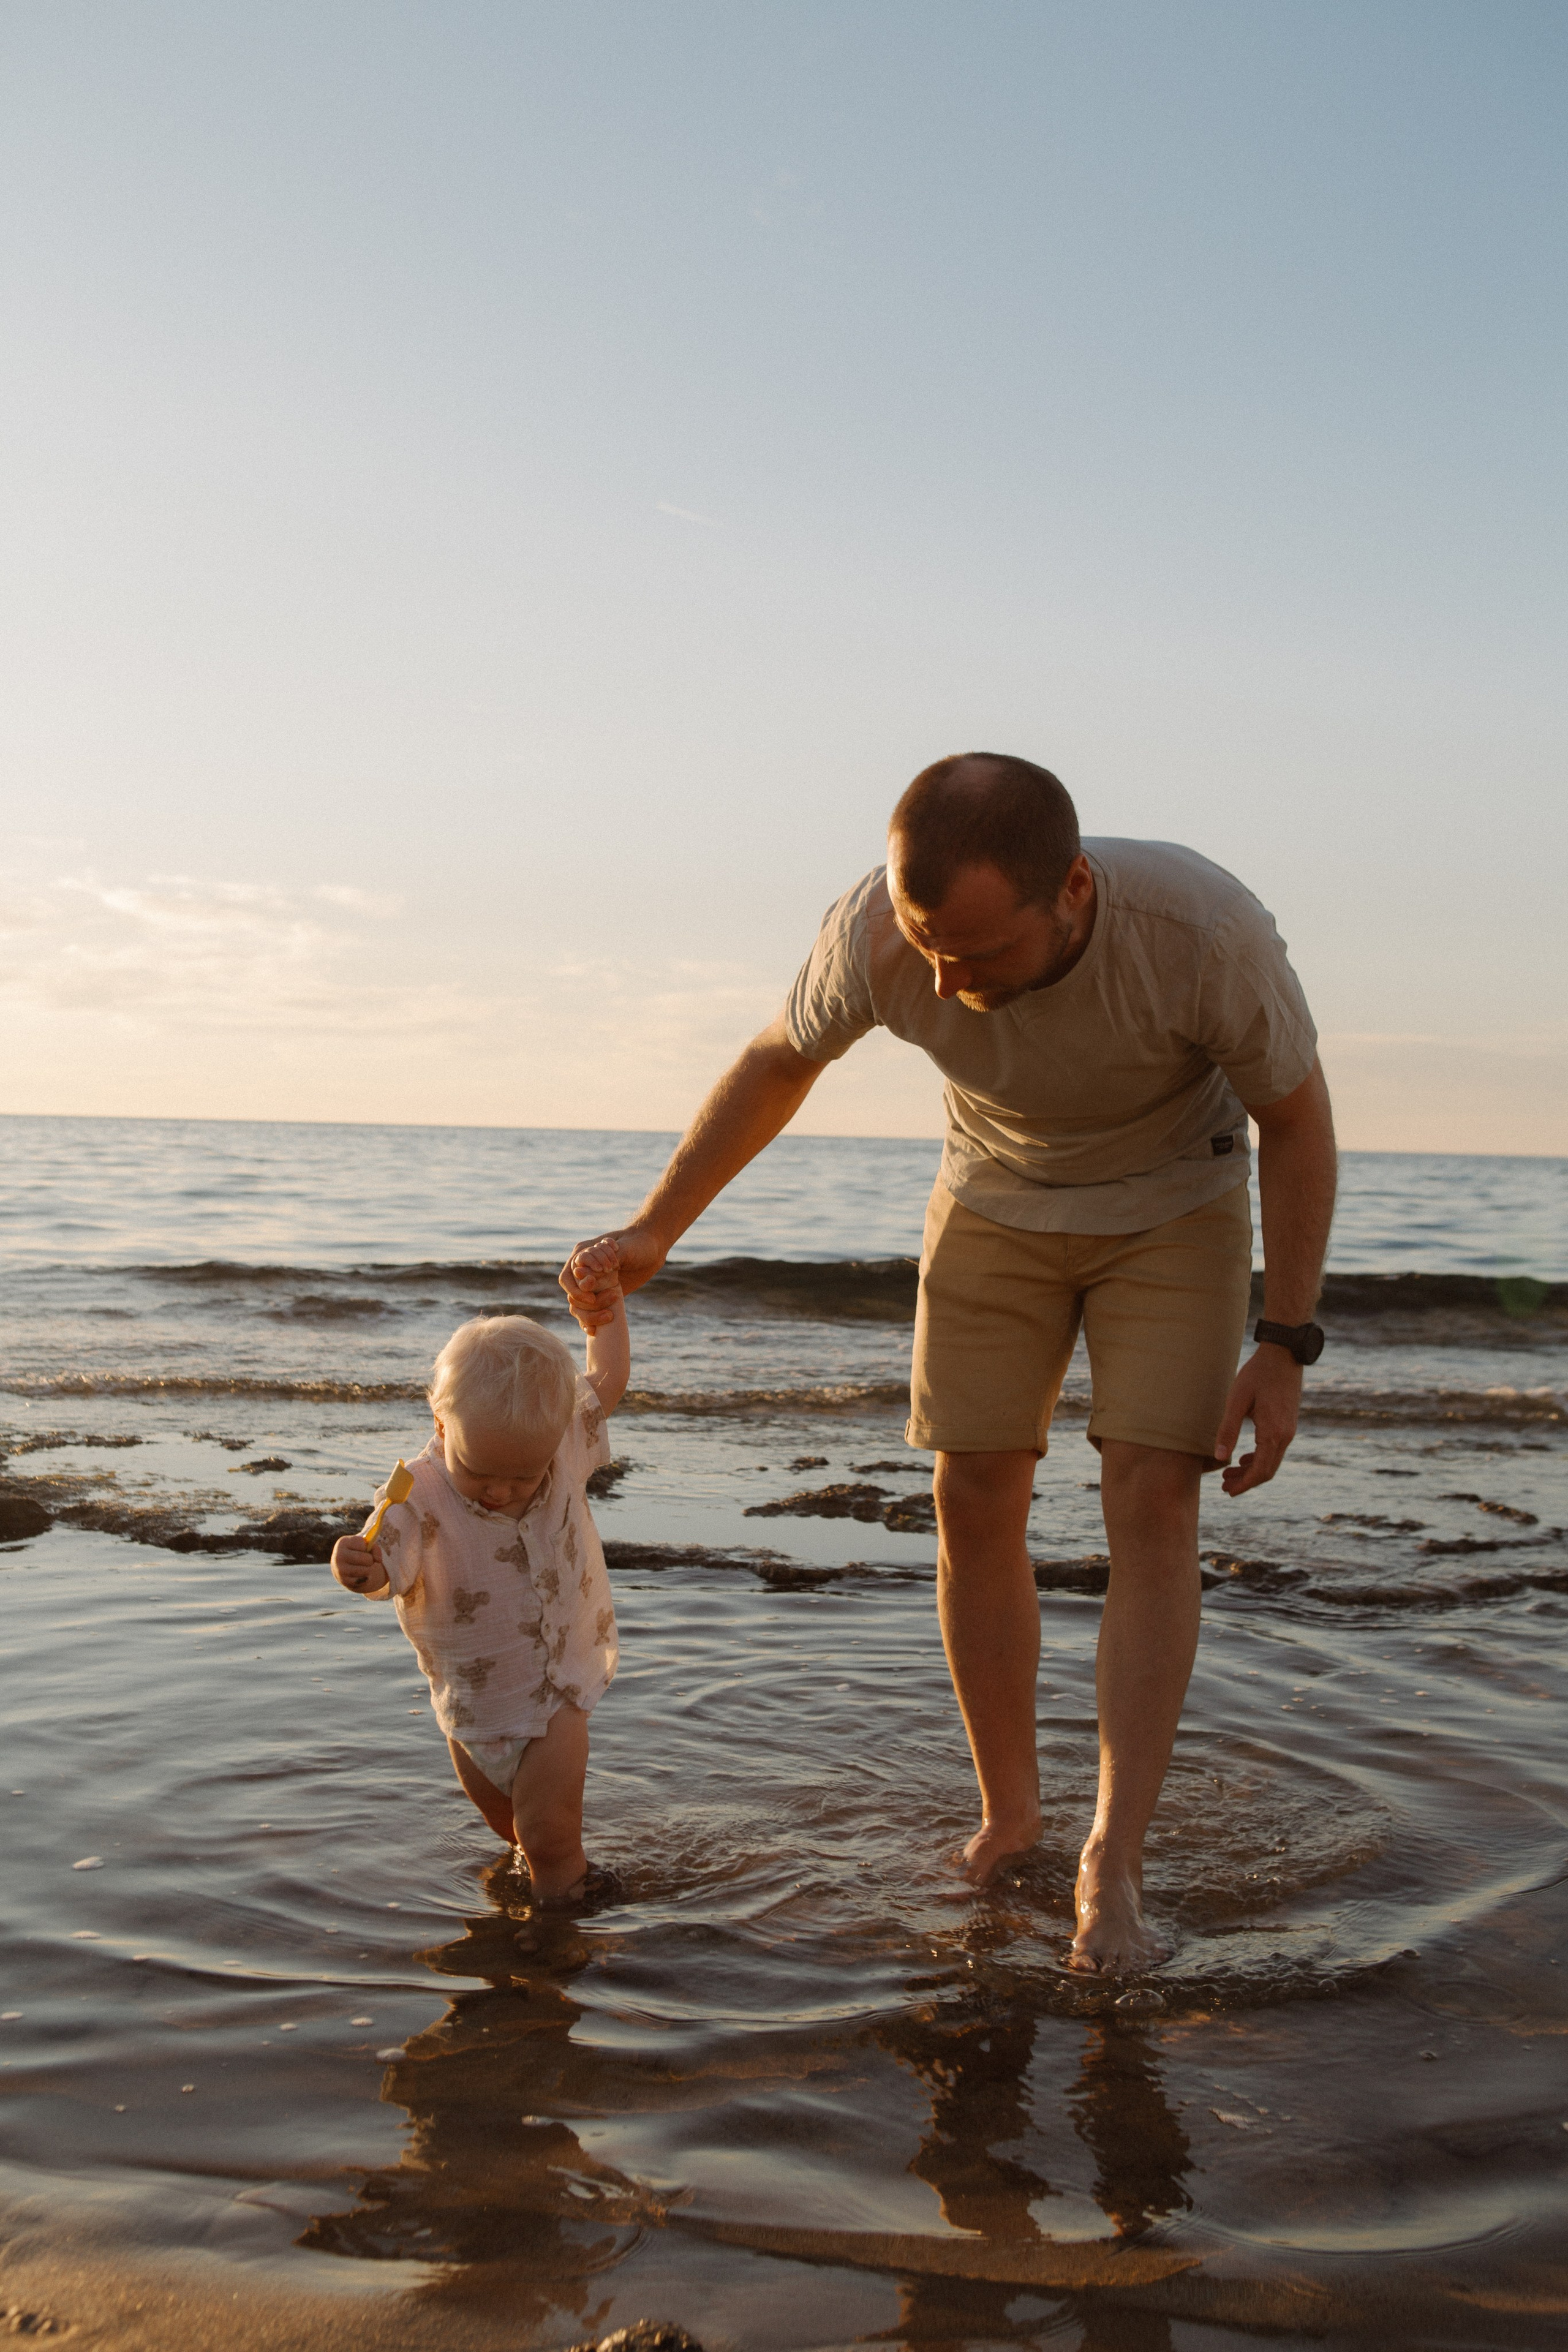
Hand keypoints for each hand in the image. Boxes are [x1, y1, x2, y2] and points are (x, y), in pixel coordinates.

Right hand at [332, 1533, 388, 1593]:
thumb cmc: (356, 1553)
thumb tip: (378, 1559)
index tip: (365, 1548)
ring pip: (366, 1570)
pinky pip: (364, 1580)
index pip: (362, 1544)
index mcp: (343, 1543)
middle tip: (367, 1559)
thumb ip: (374, 1547)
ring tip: (362, 1566)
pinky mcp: (344, 1581)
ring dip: (368, 1569)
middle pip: (365, 1558)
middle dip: (370, 1559)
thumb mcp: (364, 1546)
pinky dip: (366, 1577)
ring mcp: (340, 1570)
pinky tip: (360, 1574)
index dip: (367, 1546)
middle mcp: (338, 1556)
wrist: (343, 1567)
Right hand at [559, 1223, 663, 1327]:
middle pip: (573, 1295)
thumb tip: (581, 1275)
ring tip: (610, 1316)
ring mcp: (593, 1285)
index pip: (567, 1277)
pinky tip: (596, 1331)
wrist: (651, 1250)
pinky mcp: (603, 1295)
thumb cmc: (638, 1244)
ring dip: (590, 1315)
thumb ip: (605, 1260)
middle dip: (587, 1303)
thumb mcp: (625, 1249)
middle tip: (612, 1298)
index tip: (593, 1291)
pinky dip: (590, 1322)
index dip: (577, 1288)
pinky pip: (590, 1312)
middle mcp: (585, 1272)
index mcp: (583, 1255)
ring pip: (579, 1307)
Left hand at [1214, 1345, 1302, 1495]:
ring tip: (1229, 1473)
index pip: (1260, 1471)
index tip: (1228, 1492)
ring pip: (1271, 1461)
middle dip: (1246, 1481)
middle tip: (1224, 1487)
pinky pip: (1274, 1449)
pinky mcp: (1287, 1424)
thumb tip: (1219, 1457)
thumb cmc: (1257, 1374)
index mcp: (1273, 1433)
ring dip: (1252, 1470)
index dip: (1244, 1485)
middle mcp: (1285, 1436)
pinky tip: (1244, 1457)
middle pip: (1267, 1471)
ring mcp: (1289, 1430)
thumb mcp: (1237, 1401)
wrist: (1283, 1355)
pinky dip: (1259, 1458)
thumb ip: (1228, 1430)